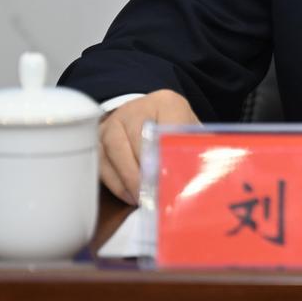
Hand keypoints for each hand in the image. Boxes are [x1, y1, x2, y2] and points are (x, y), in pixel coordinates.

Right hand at [97, 89, 196, 204]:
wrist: (151, 119)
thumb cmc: (175, 132)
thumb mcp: (190, 136)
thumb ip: (195, 150)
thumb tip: (202, 176)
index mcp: (166, 103)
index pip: (165, 128)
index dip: (165, 155)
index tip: (170, 178)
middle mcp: (136, 108)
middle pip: (135, 137)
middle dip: (143, 170)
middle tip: (153, 193)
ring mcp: (114, 121)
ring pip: (113, 148)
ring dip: (127, 178)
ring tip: (141, 198)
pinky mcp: (98, 138)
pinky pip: (100, 160)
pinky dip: (114, 182)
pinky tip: (129, 195)